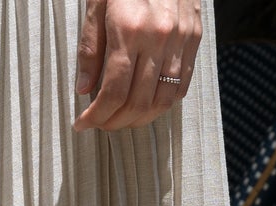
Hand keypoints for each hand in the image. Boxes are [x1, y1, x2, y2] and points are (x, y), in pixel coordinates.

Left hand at [74, 0, 201, 131]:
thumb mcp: (95, 7)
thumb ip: (89, 50)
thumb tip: (84, 91)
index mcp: (129, 29)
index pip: (113, 91)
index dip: (96, 115)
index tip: (82, 123)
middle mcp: (159, 37)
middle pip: (137, 101)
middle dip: (115, 122)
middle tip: (99, 124)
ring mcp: (181, 38)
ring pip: (162, 99)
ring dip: (139, 119)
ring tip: (120, 120)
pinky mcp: (194, 37)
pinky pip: (181, 84)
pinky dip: (163, 103)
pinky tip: (145, 105)